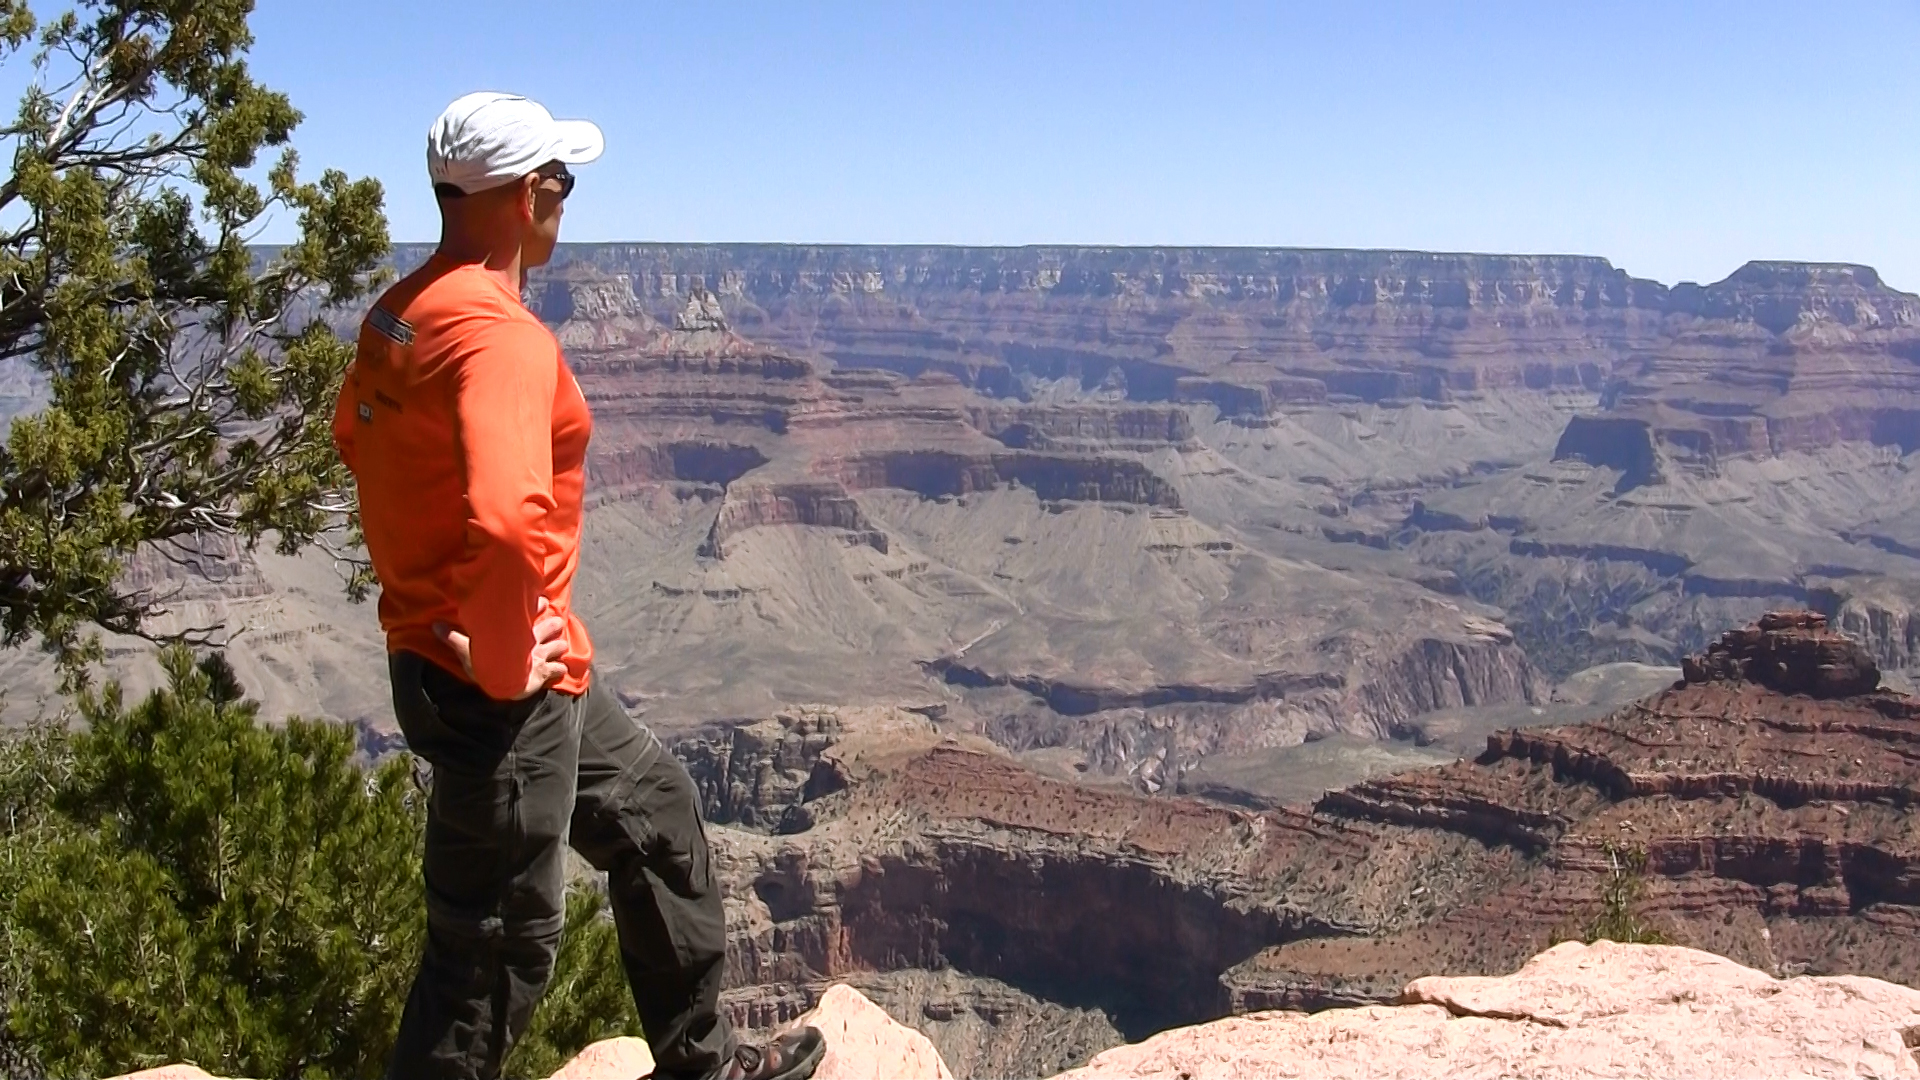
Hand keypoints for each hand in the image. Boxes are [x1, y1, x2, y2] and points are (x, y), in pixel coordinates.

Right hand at [433, 597, 569, 699]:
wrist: (503, 684)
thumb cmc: (486, 665)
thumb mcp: (468, 650)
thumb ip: (454, 638)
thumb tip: (434, 625)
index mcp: (517, 632)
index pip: (531, 611)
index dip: (538, 605)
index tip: (542, 601)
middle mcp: (533, 642)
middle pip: (552, 626)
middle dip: (554, 625)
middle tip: (557, 623)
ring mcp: (541, 657)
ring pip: (559, 646)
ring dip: (560, 646)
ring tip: (561, 646)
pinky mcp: (544, 673)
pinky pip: (559, 670)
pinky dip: (560, 669)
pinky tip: (560, 670)